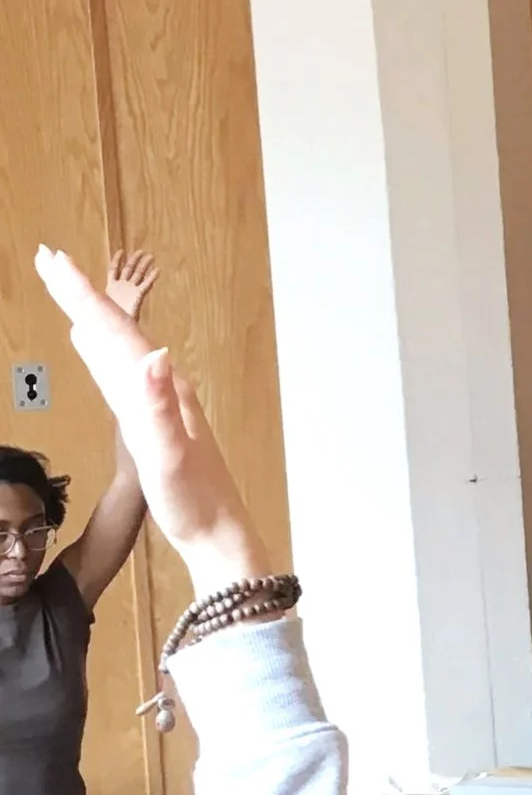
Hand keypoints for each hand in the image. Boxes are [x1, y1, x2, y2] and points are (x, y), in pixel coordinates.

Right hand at [33, 246, 266, 589]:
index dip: (83, 296)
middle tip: (48, 260)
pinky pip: (118, 373)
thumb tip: (153, 355)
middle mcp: (163, 388)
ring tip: (67, 290)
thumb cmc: (194, 502)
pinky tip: (91, 347)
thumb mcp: (170, 456)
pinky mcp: (153, 420)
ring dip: (90, 317)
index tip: (53, 261)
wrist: (218, 534)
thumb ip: (158, 407)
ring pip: (117, 348)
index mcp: (162, 390)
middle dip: (82, 295)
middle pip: (116, 331)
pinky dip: (100, 352)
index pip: (117, 333)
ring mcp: (159, 403)